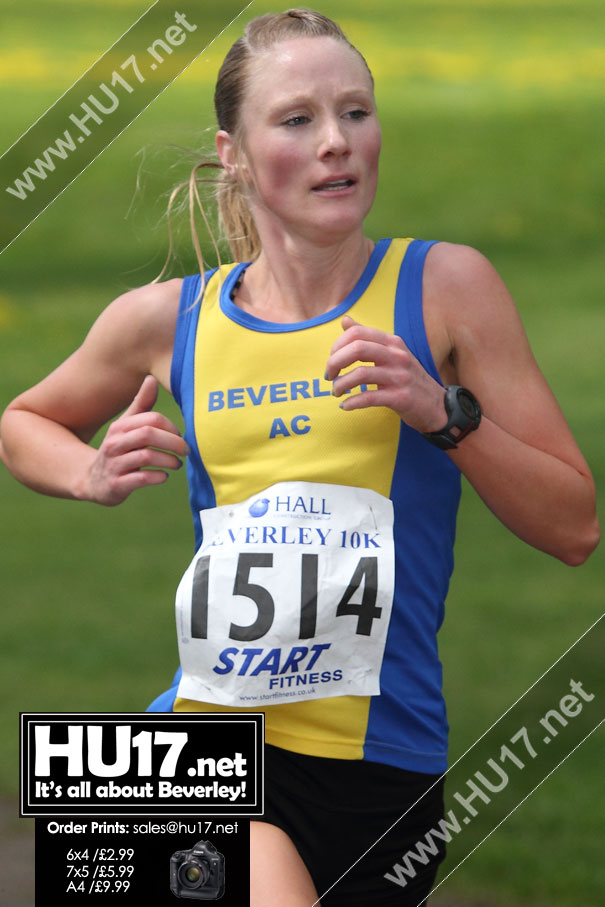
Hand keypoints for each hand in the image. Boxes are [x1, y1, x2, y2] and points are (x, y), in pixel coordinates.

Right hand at [86, 375, 187, 505]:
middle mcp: (114, 443)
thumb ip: (141, 405)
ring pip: (146, 456)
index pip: (151, 419)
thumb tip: (151, 378)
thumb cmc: (118, 449)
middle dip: (173, 442)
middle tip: (185, 450)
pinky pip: (142, 478)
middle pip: (148, 435)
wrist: (93, 481)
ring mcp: (114, 465)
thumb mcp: (126, 426)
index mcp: (120, 427)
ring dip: (169, 460)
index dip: (171, 426)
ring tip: (177, 463)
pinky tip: (164, 476)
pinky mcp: (116, 485)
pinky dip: (158, 476)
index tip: (179, 435)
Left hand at [325, 316, 445, 432]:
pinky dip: (352, 402)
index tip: (332, 360)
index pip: (357, 333)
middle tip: (329, 375)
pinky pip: (370, 397)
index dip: (337, 345)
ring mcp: (400, 377)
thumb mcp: (392, 354)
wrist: (437, 405)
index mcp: (393, 343)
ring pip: (361, 374)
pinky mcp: (401, 398)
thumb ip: (368, 338)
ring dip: (341, 384)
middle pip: (357, 349)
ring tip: (336, 392)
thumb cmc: (408, 379)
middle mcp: (397, 356)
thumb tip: (345, 321)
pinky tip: (345, 405)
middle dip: (335, 362)